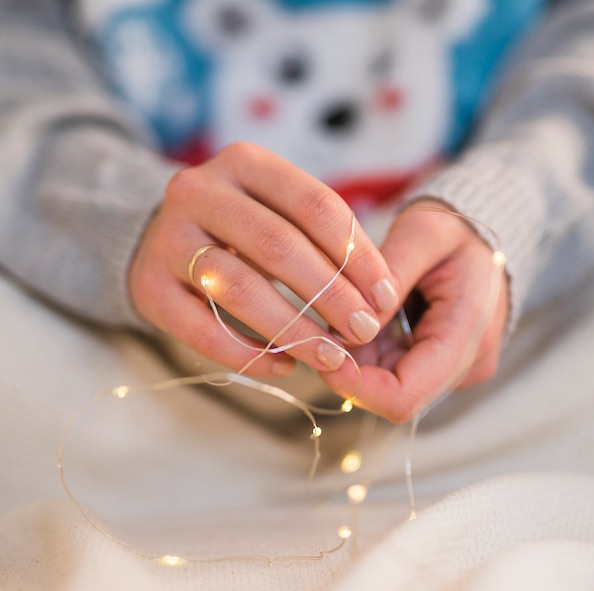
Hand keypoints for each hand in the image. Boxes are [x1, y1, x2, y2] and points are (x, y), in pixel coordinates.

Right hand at [129, 142, 399, 377]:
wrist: (159, 238)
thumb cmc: (240, 229)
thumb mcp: (280, 214)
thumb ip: (325, 243)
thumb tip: (379, 297)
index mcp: (244, 163)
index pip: (316, 205)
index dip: (359, 255)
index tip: (386, 297)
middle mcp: (199, 191)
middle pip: (279, 246)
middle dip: (332, 295)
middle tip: (364, 331)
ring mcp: (168, 238)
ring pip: (241, 288)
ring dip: (295, 329)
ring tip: (332, 357)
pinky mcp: (148, 286)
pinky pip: (204, 330)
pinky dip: (249, 355)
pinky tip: (285, 366)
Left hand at [321, 199, 509, 422]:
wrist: (482, 240)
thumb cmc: (456, 231)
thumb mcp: (422, 233)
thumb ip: (390, 276)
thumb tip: (352, 327)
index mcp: (469, 334)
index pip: (405, 396)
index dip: (356, 387)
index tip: (323, 357)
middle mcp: (467, 364)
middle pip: (392, 394)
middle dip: (352, 367)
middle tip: (327, 324)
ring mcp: (455, 369)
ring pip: (388, 385)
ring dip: (360, 356)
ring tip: (353, 310)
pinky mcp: (440, 366)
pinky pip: (394, 370)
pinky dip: (371, 350)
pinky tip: (368, 317)